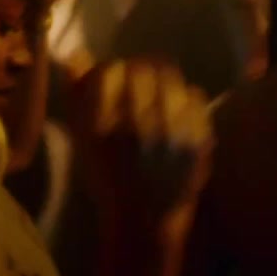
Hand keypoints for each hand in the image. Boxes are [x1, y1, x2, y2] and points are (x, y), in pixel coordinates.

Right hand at [68, 59, 212, 248]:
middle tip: (134, 86)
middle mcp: (142, 125)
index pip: (110, 71)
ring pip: (171, 79)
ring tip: (155, 98)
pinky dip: (184, 98)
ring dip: (161, 82)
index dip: (109, 72)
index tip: (109, 84)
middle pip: (144, 69)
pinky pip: (195, 96)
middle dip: (137, 73)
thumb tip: (77, 55)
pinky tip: (175, 113)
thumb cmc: (108, 177)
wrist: (145, 219)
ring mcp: (176, 131)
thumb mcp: (83, 140)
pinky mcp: (200, 137)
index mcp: (107, 127)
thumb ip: (77, 95)